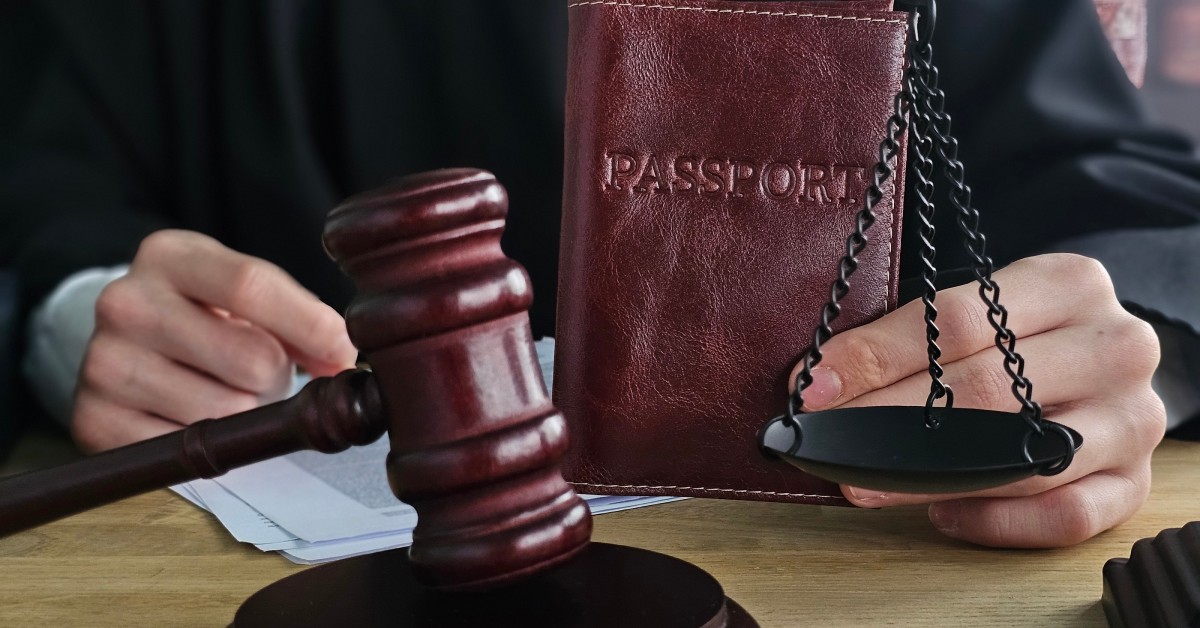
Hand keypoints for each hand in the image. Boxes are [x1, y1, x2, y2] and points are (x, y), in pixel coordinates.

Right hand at [72, 230, 357, 451]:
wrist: (130, 347)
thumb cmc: (207, 316)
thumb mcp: (248, 297)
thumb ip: (302, 318)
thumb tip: (342, 358)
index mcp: (169, 255)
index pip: (251, 286)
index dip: (310, 325)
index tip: (343, 354)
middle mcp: (125, 302)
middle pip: (249, 358)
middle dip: (275, 378)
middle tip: (262, 376)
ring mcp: (103, 362)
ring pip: (224, 412)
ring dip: (244, 415)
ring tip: (226, 393)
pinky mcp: (94, 419)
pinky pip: (185, 451)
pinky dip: (207, 447)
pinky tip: (196, 420)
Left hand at [792, 254, 1165, 547]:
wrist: (1105, 358)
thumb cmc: (1022, 334)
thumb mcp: (984, 308)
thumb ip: (916, 334)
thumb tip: (822, 382)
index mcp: (1070, 284)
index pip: (959, 319)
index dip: (877, 356)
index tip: (814, 386)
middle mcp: (1114, 347)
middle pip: (986, 390)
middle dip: (888, 419)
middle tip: (827, 441)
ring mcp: (1132, 418)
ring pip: (1020, 460)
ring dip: (927, 480)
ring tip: (864, 485)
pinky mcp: (1135, 482)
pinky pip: (1062, 514)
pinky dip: (995, 521)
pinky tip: (943, 513)